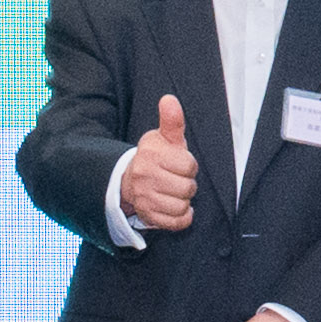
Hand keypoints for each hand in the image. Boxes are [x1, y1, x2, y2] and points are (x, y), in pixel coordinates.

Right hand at [120, 93, 202, 234]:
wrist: (131, 180)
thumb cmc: (156, 157)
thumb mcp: (164, 138)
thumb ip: (171, 121)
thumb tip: (169, 99)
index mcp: (151, 153)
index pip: (189, 166)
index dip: (189, 166)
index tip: (180, 164)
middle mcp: (143, 175)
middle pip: (187, 188)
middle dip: (187, 184)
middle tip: (177, 179)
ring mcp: (144, 197)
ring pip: (183, 205)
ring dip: (184, 201)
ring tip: (174, 192)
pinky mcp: (148, 215)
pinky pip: (177, 222)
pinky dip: (182, 217)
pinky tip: (176, 206)